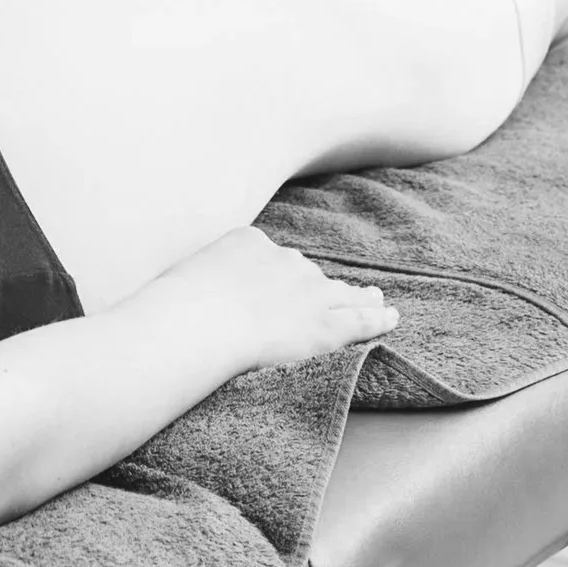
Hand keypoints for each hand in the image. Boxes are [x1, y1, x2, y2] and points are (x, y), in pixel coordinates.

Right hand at [153, 227, 396, 373]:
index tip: (273, 287)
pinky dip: (378, 319)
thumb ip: (196, 283)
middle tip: (329, 292)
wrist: (198, 324)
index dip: (275, 274)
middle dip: (317, 284)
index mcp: (249, 242)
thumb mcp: (179, 279)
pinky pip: (359, 319)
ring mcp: (308, 292)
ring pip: (343, 292)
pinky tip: (392, 318)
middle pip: (307, 273)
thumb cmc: (175, 307)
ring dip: (362, 296)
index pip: (270, 257)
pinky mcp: (325, 325)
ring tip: (378, 299)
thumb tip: (185, 296)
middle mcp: (284, 260)